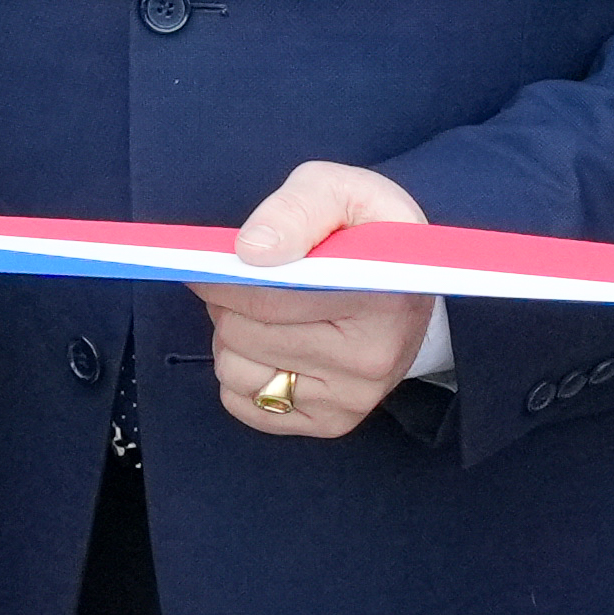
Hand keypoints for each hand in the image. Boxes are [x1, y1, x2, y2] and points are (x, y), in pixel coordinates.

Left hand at [200, 159, 432, 441]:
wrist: (408, 282)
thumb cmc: (365, 231)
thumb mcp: (340, 191)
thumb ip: (295, 209)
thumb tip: (250, 252)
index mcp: (382, 299)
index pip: (266, 298)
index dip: (221, 278)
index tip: (205, 263)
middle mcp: (372, 360)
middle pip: (243, 334)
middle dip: (226, 302)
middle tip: (245, 280)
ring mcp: (352, 400)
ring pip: (235, 371)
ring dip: (232, 337)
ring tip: (263, 312)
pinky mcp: (331, 423)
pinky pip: (245, 403)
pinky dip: (242, 372)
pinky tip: (271, 346)